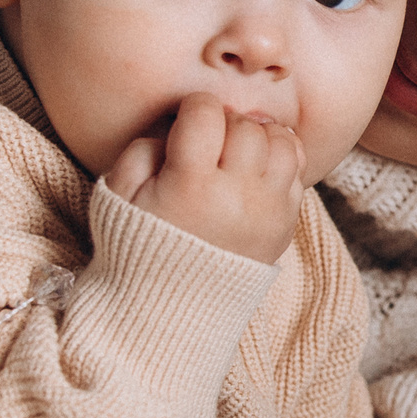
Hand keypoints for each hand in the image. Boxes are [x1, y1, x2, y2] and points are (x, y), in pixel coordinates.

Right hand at [102, 93, 303, 262]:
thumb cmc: (138, 246)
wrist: (168, 309)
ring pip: (282, 143)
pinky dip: (279, 161)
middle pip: (246, 126)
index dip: (193, 108)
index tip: (186, 123)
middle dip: (226, 122)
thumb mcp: (119, 194)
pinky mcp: (284, 225)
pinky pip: (297, 172)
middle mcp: (237, 196)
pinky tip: (254, 170)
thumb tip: (175, 124)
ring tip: (237, 150)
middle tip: (210, 141)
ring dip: (259, 137)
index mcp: (190, 185)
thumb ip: (142, 149)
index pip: (206, 113)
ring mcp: (267, 211)